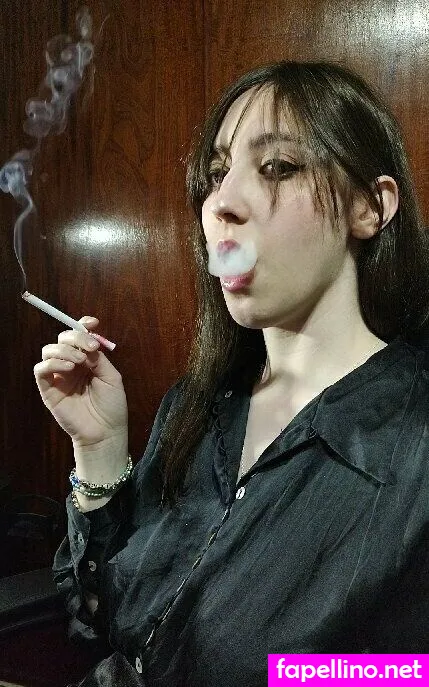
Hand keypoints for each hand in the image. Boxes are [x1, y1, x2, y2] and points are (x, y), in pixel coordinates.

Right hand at [34, 316, 127, 448]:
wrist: (105, 432)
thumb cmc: (112, 406)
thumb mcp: (112, 377)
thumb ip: (99, 359)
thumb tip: (88, 344)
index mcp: (88, 360)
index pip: (80, 336)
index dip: (82, 325)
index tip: (92, 323)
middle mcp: (71, 365)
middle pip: (63, 339)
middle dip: (75, 337)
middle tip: (89, 347)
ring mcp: (58, 376)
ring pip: (49, 350)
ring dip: (64, 350)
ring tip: (79, 361)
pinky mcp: (48, 389)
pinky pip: (41, 369)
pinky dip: (53, 363)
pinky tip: (68, 367)